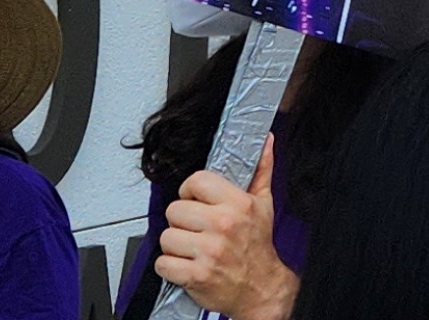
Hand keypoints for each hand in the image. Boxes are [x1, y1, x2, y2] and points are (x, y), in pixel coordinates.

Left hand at [153, 135, 297, 319]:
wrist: (260, 287)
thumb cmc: (257, 245)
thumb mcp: (264, 203)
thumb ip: (262, 170)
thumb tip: (265, 141)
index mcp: (238, 204)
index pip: (195, 181)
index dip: (190, 191)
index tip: (195, 201)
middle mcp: (223, 225)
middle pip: (174, 210)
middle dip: (181, 221)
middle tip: (195, 228)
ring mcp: (209, 252)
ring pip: (166, 237)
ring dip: (175, 245)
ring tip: (192, 248)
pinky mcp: (196, 275)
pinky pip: (163, 264)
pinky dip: (170, 267)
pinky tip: (186, 264)